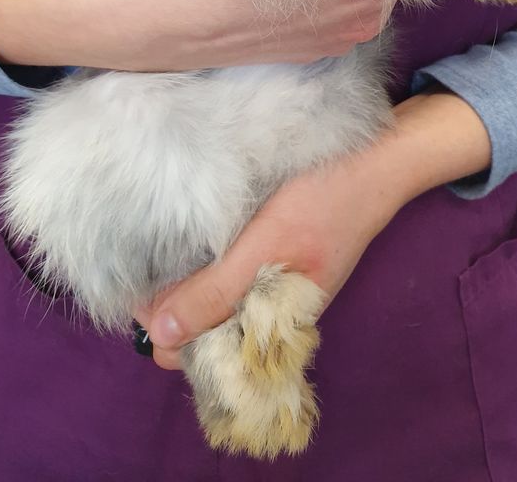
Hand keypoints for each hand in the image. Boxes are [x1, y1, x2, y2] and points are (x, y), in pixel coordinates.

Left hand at [137, 91, 490, 369]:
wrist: (377, 160)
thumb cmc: (325, 202)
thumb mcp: (269, 246)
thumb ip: (219, 292)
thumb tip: (161, 335)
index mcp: (271, 328)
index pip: (197, 356)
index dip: (163, 329)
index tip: (139, 289)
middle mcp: (267, 314)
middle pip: (200, 330)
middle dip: (168, 306)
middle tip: (146, 260)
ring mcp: (271, 284)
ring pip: (211, 301)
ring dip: (185, 283)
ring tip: (163, 246)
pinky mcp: (275, 257)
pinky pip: (229, 275)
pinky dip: (206, 262)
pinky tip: (192, 235)